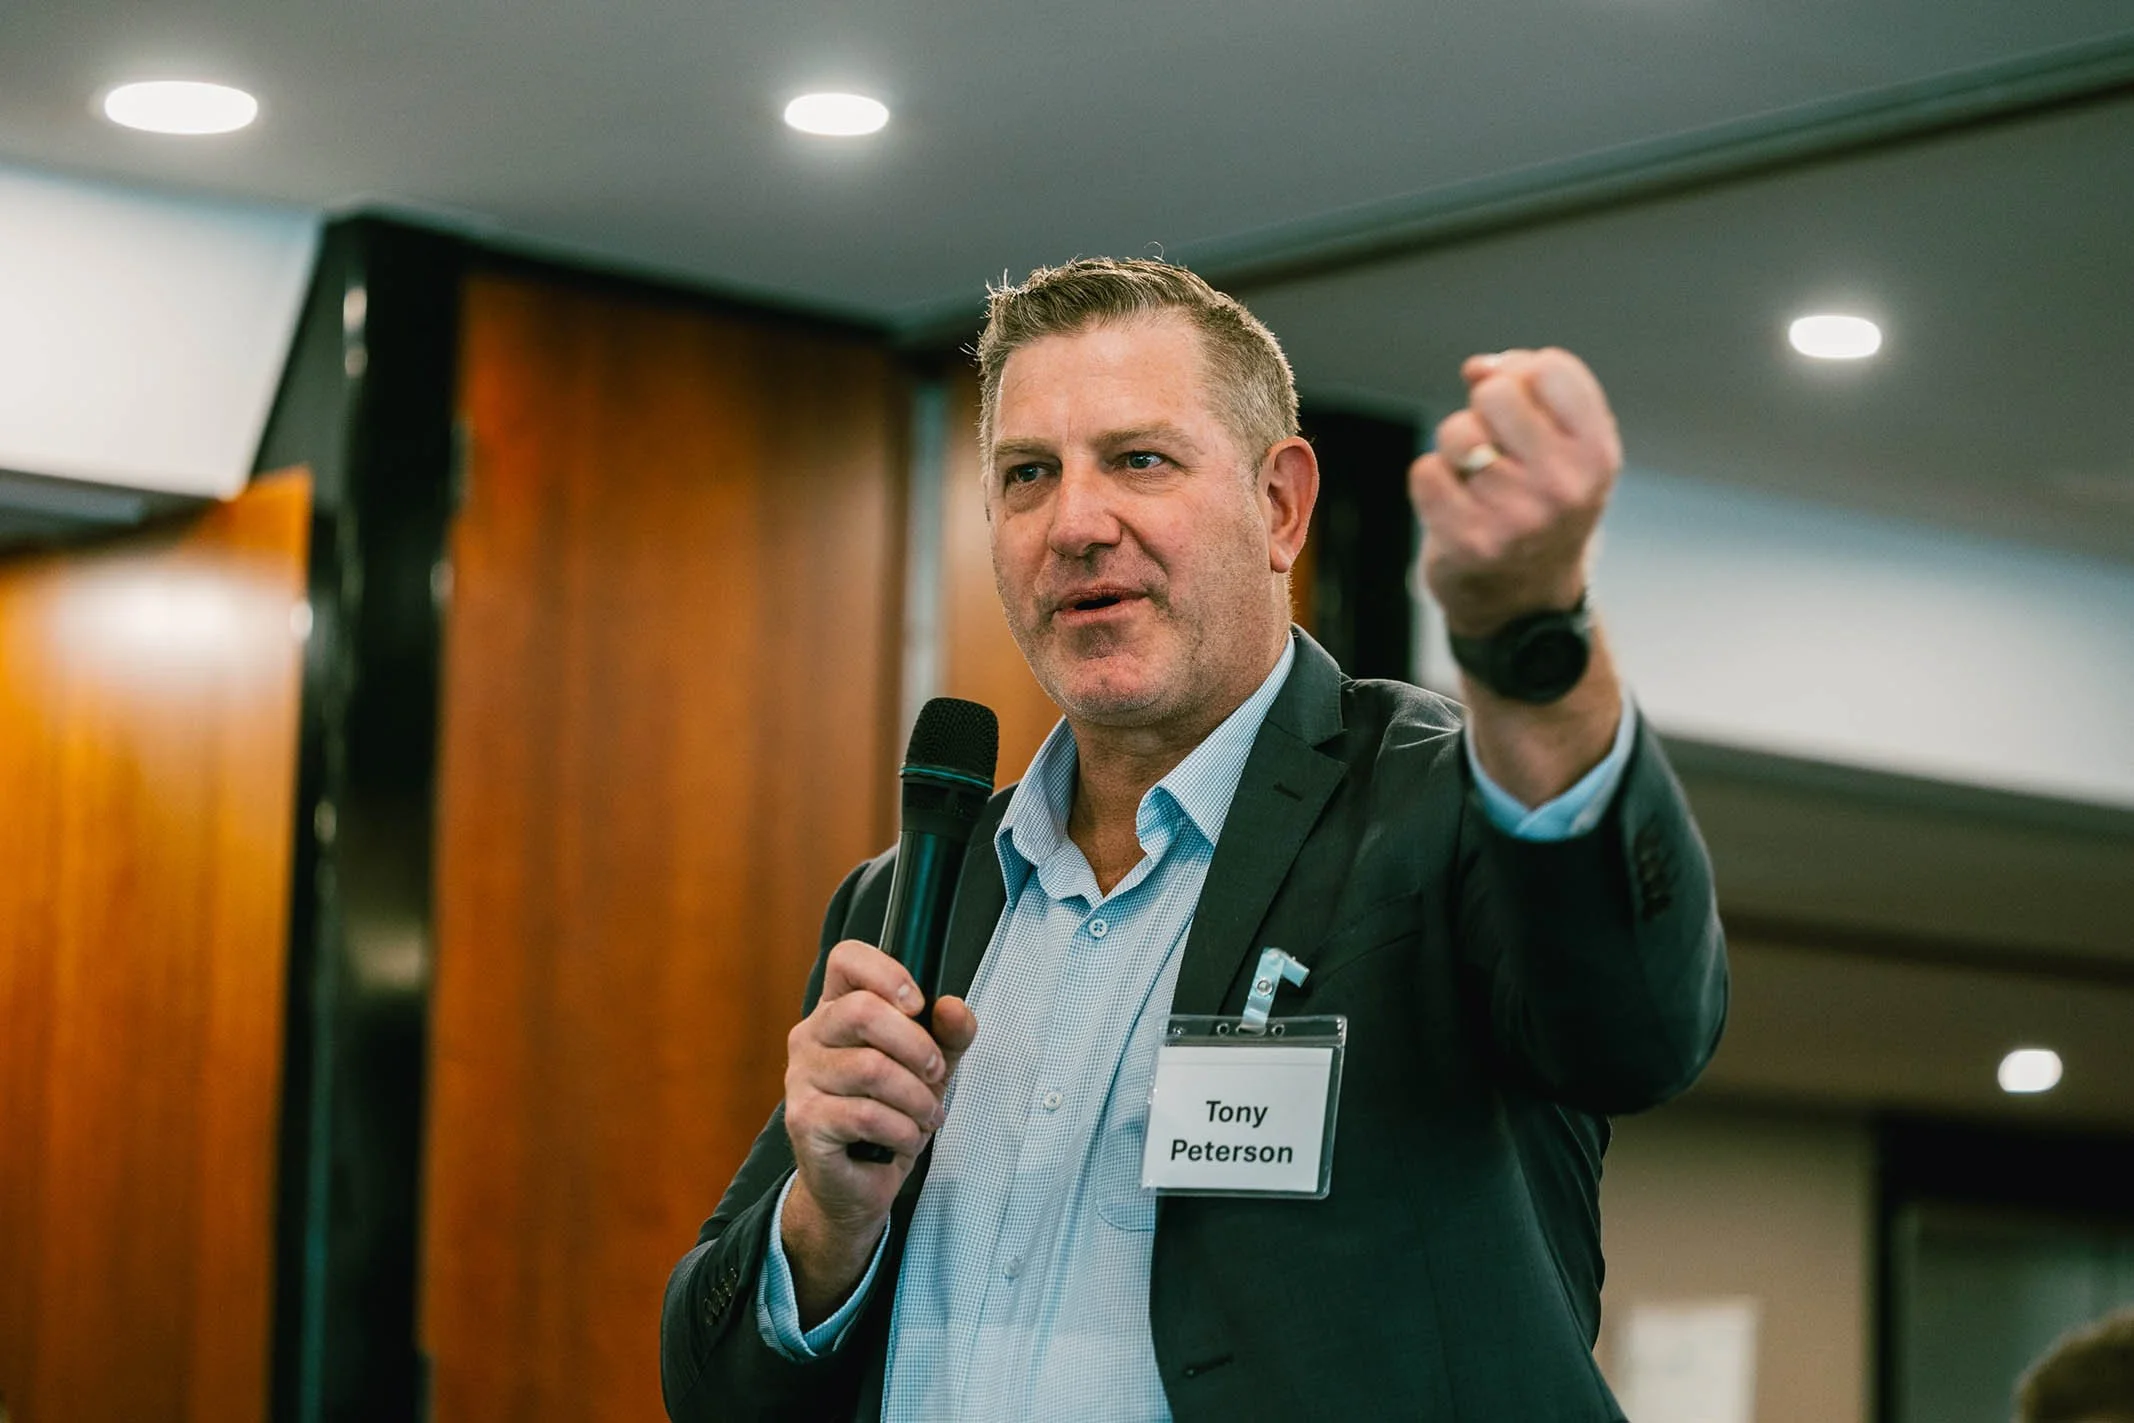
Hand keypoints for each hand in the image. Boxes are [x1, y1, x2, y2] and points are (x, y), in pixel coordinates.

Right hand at [780, 939, 976, 1321]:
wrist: (857, 1184)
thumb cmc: (890, 1114)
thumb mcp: (931, 1066)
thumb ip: (949, 1033)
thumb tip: (952, 1007)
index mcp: (837, 1009)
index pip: (846, 959)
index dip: (886, 972)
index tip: (917, 1004)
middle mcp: (810, 1036)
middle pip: (861, 1011)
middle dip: (916, 1045)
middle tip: (936, 1072)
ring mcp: (801, 1078)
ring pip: (871, 1068)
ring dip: (916, 1097)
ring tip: (927, 1115)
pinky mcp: (804, 1120)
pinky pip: (866, 1115)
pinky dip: (902, 1129)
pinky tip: (905, 1137)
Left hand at [1408, 348, 1621, 636]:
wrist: (1522, 596)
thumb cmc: (1538, 498)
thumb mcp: (1559, 443)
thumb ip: (1527, 387)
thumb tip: (1477, 368)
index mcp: (1598, 454)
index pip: (1549, 367)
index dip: (1523, 376)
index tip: (1525, 409)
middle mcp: (1566, 487)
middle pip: (1495, 393)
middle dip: (1483, 411)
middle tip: (1496, 448)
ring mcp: (1518, 518)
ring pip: (1456, 433)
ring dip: (1455, 450)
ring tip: (1477, 481)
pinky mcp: (1470, 542)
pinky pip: (1425, 472)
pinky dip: (1432, 481)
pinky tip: (1454, 505)